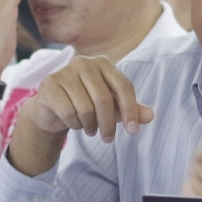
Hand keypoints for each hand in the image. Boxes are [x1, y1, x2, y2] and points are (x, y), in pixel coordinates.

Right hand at [21, 56, 151, 142]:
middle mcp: (84, 62)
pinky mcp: (50, 84)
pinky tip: (74, 123)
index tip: (133, 131)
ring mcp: (65, 71)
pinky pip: (69, 113)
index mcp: (103, 63)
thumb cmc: (86, 103)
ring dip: (90, 126)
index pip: (123, 86)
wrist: (51, 107)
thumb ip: (130, 109)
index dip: (130, 110)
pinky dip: (74, 124)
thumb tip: (151, 116)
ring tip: (89, 128)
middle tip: (108, 139)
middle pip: (104, 99)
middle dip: (108, 124)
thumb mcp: (111, 107)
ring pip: (86, 108)